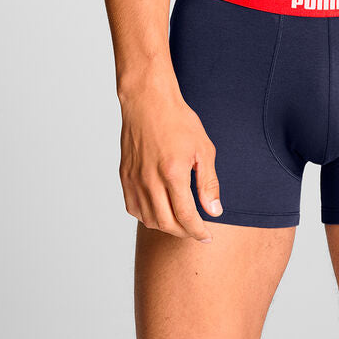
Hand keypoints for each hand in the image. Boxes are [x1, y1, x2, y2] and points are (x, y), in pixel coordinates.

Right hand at [118, 83, 223, 241]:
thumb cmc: (178, 121)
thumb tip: (214, 211)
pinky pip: (133, 209)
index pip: (186, 217)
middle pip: (167, 224)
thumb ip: (208, 183)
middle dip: (185, 233)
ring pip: (149, 220)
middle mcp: (150, 180)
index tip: (207, 236)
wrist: (149, 102)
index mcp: (173, 173)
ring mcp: (134, 180)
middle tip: (196, 230)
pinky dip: (148, 217)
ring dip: (167, 227)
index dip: (198, 232)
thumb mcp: (204, 149)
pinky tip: (159, 211)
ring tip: (180, 221)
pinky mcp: (124, 177)